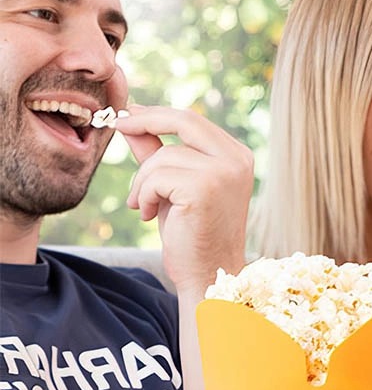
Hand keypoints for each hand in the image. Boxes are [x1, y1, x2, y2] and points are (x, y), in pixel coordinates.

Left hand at [116, 105, 253, 295]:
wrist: (207, 274)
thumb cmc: (192, 233)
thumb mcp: (173, 186)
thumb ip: (157, 151)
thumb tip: (131, 119)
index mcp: (237, 156)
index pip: (194, 121)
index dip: (158, 115)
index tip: (128, 115)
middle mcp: (237, 160)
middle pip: (184, 121)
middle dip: (145, 121)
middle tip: (116, 125)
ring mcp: (224, 173)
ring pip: (164, 156)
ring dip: (142, 181)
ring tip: (143, 206)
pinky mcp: (204, 189)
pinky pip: (157, 177)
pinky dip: (144, 195)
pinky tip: (149, 216)